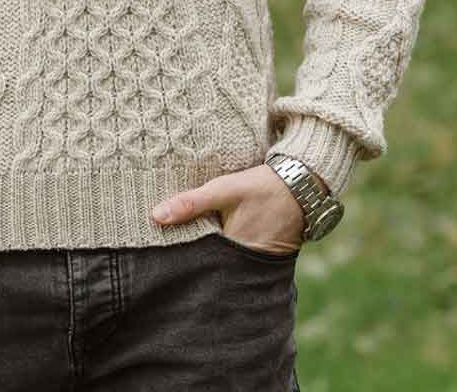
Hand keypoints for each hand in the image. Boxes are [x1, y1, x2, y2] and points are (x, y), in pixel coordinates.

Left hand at [151, 163, 305, 254]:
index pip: (196, 265)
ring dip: (204, 256)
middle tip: (163, 252)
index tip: (155, 252)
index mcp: (232, 254)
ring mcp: (252, 265)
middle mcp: (243, 267)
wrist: (300, 186)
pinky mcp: (257, 259)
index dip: (177, 259)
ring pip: (219, 265)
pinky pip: (233, 260)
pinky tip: (206, 240)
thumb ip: (191, 203)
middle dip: (190, 262)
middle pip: (207, 269)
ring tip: (180, 248)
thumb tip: (156, 216)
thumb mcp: (224, 190)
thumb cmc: (260, 187)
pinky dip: (220, 252)